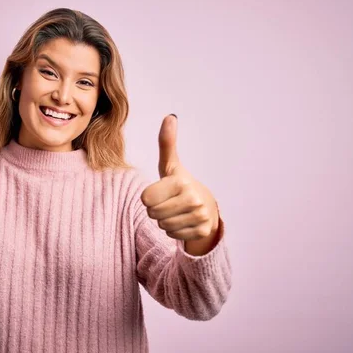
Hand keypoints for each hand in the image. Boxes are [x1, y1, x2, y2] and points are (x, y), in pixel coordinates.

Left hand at [140, 115, 218, 241]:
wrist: (207, 207)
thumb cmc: (180, 185)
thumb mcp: (170, 165)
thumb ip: (167, 143)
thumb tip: (170, 116)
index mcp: (180, 182)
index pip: (145, 199)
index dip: (148, 197)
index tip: (160, 192)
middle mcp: (192, 199)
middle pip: (152, 214)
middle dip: (156, 210)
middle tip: (168, 202)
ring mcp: (199, 216)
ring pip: (162, 226)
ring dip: (164, 221)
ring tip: (176, 211)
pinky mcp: (202, 231)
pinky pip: (173, 236)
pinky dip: (175, 231)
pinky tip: (183, 221)